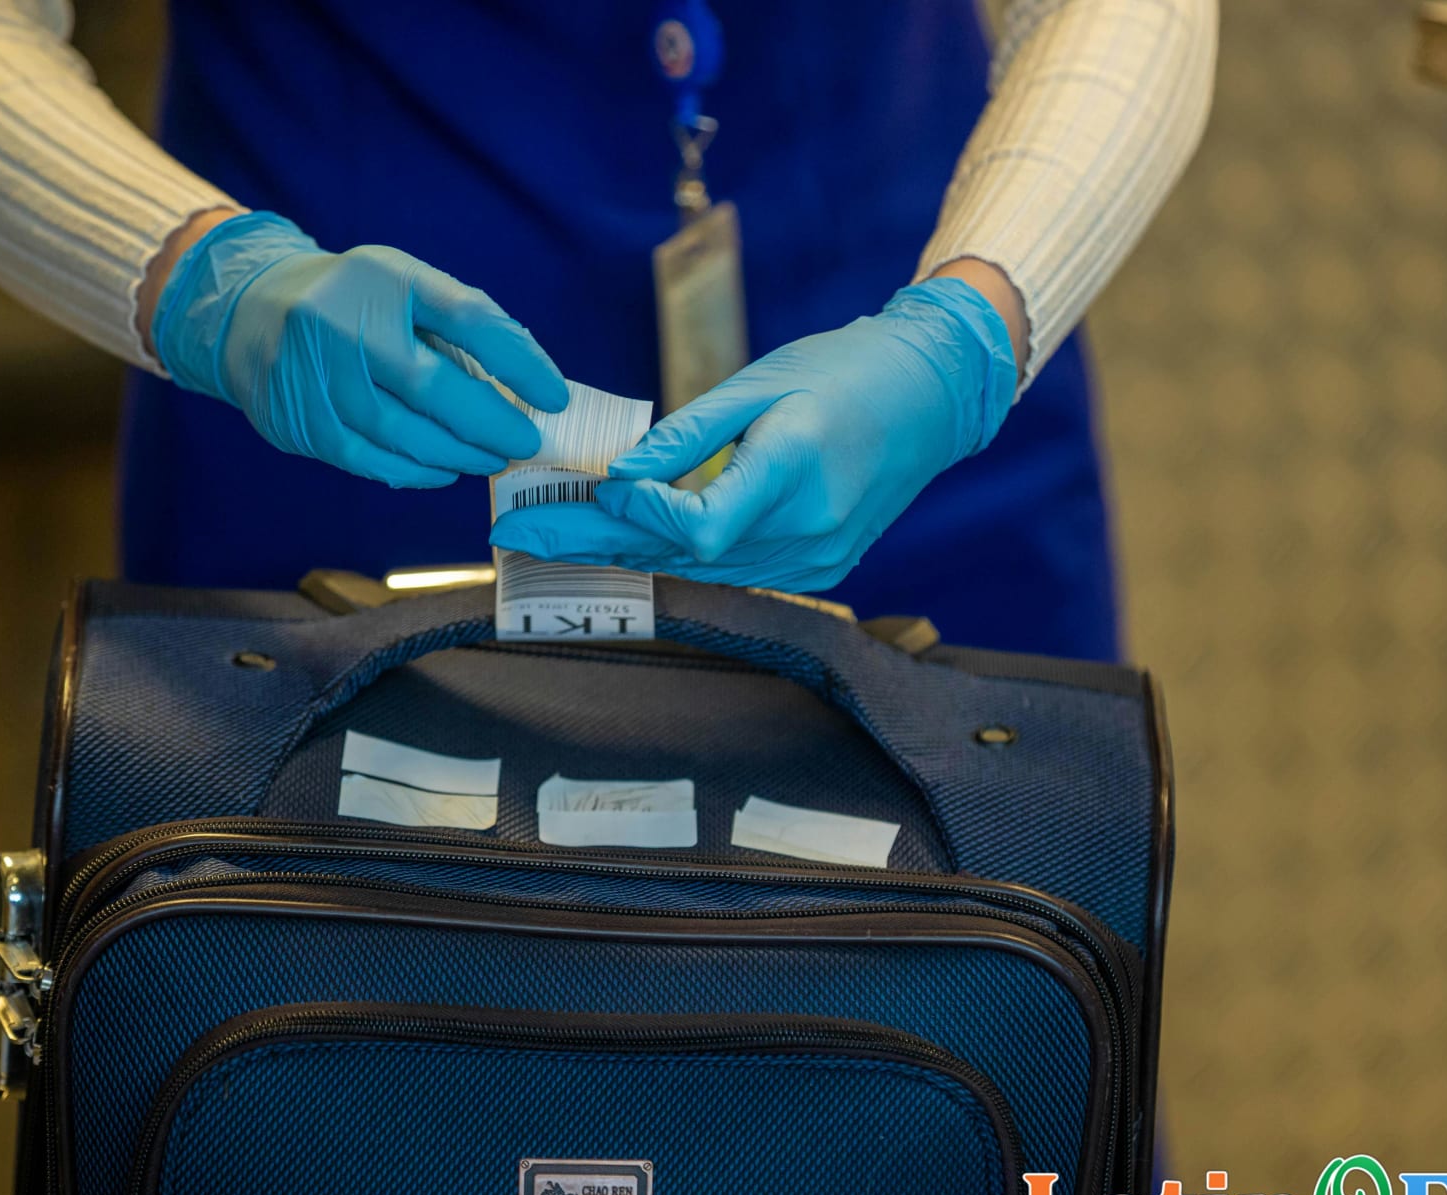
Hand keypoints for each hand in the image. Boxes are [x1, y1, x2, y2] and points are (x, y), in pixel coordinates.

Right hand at [151, 211, 566, 486]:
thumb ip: (462, 324)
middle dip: (491, 424)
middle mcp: (343, 322)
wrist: (247, 310)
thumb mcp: (404, 286)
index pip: (466, 317)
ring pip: (402, 433)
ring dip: (459, 454)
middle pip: (432, 387)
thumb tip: (532, 381)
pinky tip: (444, 470)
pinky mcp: (299, 421)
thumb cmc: (354, 302)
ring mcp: (314, 375)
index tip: (555, 397)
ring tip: (491, 458)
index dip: (518, 361)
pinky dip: (416, 472)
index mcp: (384, 277)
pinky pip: (369, 459)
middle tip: (525, 442)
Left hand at [489, 276, 1017, 591]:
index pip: (697, 528)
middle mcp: (807, 530)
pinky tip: (626, 540)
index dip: (637, 516)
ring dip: (628, 552)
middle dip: (594, 541)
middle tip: (517, 533)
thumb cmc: (843, 371)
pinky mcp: (819, 566)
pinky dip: (677, 553)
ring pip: (701, 570)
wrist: (929, 398)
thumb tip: (617, 476)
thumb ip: (687, 437)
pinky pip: (732, 570)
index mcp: (794, 472)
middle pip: (682, 557)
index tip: (591, 488)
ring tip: (554, 536)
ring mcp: (816, 558)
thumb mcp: (758, 385)